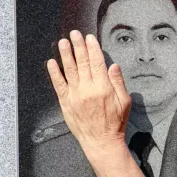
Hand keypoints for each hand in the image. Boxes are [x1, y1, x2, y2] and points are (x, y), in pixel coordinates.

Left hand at [47, 30, 130, 157]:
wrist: (102, 142)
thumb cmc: (114, 124)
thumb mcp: (125, 102)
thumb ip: (118, 83)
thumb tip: (114, 66)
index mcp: (103, 88)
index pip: (97, 62)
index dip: (93, 48)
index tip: (89, 38)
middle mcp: (88, 89)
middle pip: (82, 62)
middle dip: (78, 46)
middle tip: (74, 34)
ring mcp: (75, 96)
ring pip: (69, 70)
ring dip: (65, 55)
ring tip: (63, 42)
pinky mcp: (66, 103)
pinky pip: (59, 85)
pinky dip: (54, 73)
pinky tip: (52, 63)